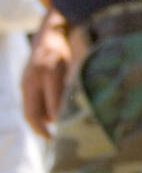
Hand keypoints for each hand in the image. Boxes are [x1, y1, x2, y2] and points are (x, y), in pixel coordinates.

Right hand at [21, 9, 69, 136]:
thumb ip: (79, 85)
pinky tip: (50, 120)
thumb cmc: (72, 47)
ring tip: (54, 133)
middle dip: (42, 131)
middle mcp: (34, 78)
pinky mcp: (24, 82)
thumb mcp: (79, 63)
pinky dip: (38, 115)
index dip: (62, 122)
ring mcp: (26, 80)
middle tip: (54, 142)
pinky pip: (28, 105)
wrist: (52, 30)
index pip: (53, 107)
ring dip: (41, 123)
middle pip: (32, 114)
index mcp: (50, 73)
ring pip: (29, 111)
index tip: (71, 133)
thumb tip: (86, 109)